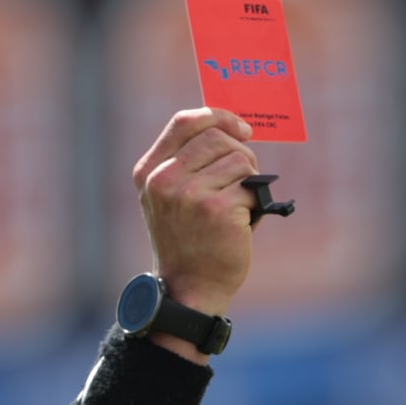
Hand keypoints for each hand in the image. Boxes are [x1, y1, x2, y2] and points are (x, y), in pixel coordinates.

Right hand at [132, 108, 260, 317]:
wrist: (190, 287)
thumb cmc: (189, 240)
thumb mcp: (170, 197)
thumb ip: (187, 162)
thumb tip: (232, 127)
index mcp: (149, 171)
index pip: (184, 122)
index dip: (218, 117)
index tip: (241, 127)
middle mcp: (165, 179)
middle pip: (218, 138)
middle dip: (242, 153)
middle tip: (246, 178)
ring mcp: (190, 194)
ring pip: (240, 160)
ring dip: (250, 180)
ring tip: (240, 205)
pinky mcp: (218, 209)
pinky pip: (252, 187)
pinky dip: (256, 203)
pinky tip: (242, 222)